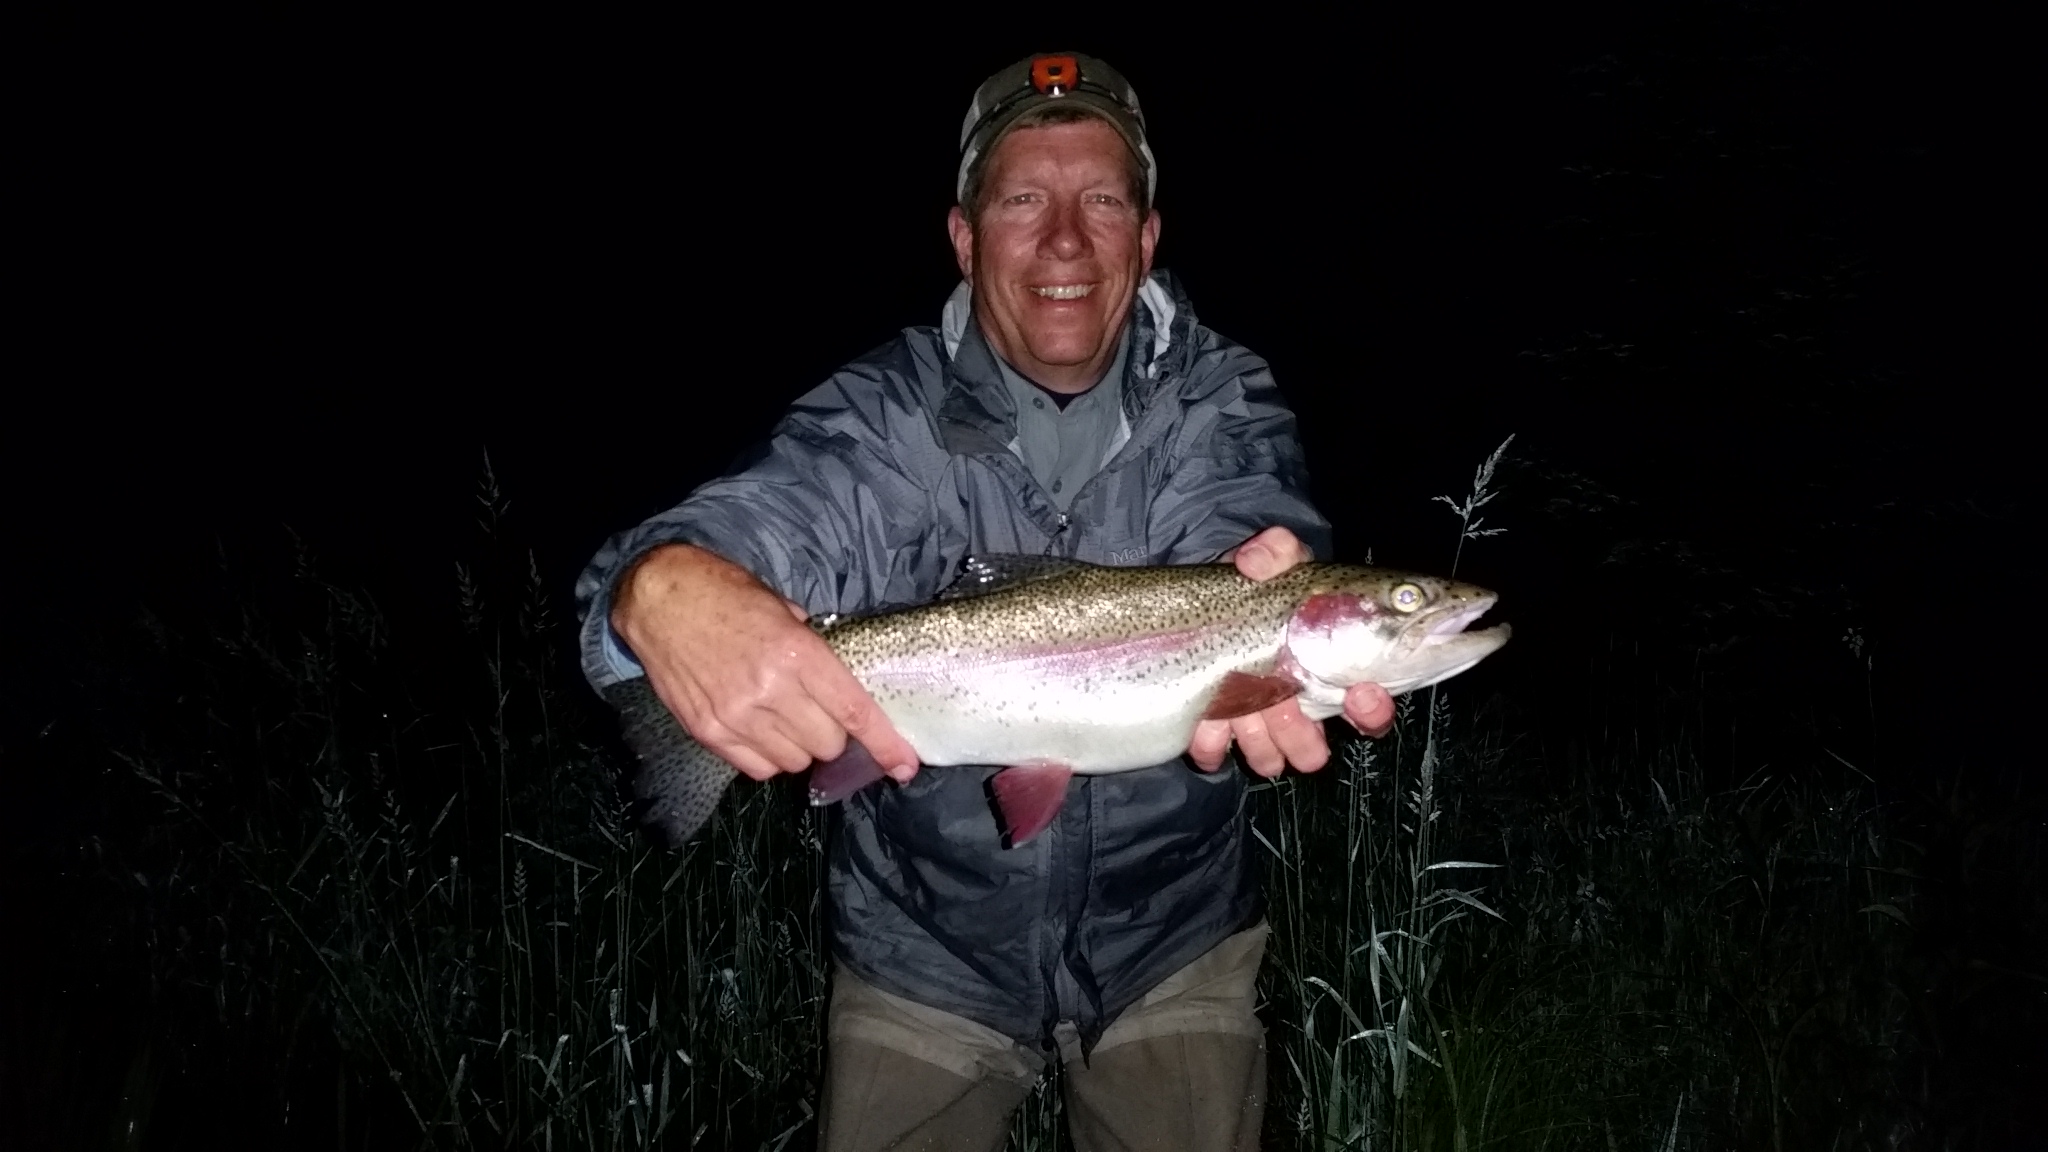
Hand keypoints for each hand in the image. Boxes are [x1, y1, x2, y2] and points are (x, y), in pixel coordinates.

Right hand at [610, 545, 919, 783]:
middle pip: (827, 744)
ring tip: (783, 716)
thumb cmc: (724, 593)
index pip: (854, 712)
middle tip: (816, 710)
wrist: (658, 597)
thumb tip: (840, 684)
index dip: (885, 744)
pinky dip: (768, 756)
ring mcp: (736, 714)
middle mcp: (770, 689)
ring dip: (799, 746)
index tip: (905, 765)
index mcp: (797, 653)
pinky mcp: (708, 731)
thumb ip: (813, 649)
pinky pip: (759, 768)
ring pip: (794, 762)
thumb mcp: (781, 607)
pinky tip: (759, 728)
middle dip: (831, 733)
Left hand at [1187, 527, 1396, 776]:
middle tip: (1291, 707)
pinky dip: (1210, 742)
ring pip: (1271, 755)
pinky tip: (1204, 721)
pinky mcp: (1214, 728)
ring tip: (1244, 710)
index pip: (1370, 706)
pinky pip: (1215, 752)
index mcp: (1328, 667)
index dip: (1372, 710)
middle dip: (1304, 736)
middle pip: (1315, 746)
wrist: (1203, 601)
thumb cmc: (1253, 584)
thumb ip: (1276, 550)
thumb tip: (1257, 562)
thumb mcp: (1271, 557)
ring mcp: (1256, 720)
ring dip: (1259, 739)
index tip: (1360, 694)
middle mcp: (1297, 703)